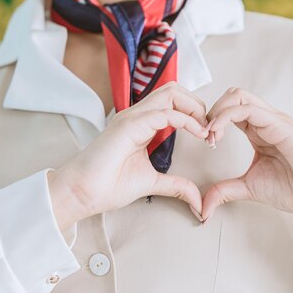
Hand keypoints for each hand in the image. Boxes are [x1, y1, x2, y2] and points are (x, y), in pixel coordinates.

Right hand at [48, 82, 209, 230]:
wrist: (81, 193)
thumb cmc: (107, 186)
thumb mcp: (151, 183)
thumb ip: (175, 186)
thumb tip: (198, 201)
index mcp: (141, 124)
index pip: (173, 102)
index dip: (196, 114)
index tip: (210, 136)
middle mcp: (137, 115)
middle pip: (175, 90)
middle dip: (198, 105)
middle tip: (210, 129)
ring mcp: (132, 117)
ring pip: (171, 93)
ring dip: (194, 108)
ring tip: (206, 130)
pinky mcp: (130, 125)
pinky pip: (165, 113)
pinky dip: (187, 120)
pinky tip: (198, 134)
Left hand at [201, 87, 292, 225]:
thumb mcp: (249, 187)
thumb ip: (225, 191)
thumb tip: (203, 206)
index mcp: (259, 130)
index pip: (230, 109)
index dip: (212, 121)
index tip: (206, 143)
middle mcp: (266, 120)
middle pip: (232, 95)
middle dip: (212, 111)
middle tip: (205, 136)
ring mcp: (273, 119)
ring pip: (237, 96)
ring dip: (216, 112)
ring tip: (211, 137)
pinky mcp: (279, 124)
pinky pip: (247, 109)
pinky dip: (225, 117)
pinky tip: (218, 136)